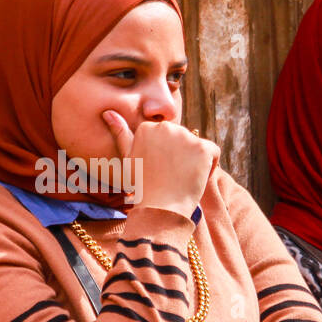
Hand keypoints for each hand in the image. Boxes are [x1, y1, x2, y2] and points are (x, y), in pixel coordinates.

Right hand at [103, 110, 218, 216]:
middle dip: (181, 157)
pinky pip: (214, 153)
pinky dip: (209, 167)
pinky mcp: (202, 147)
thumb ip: (121, 134)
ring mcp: (184, 136)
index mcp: (147, 128)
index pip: (168, 137)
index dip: (166, 156)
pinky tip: (195, 179)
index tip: (159, 171)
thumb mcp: (129, 159)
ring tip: (180, 179)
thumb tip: (108, 112)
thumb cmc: (143, 187)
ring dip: (195, 163)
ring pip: (198, 147)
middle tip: (169, 177)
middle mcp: (165, 127)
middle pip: (184, 140)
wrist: (159, 209)